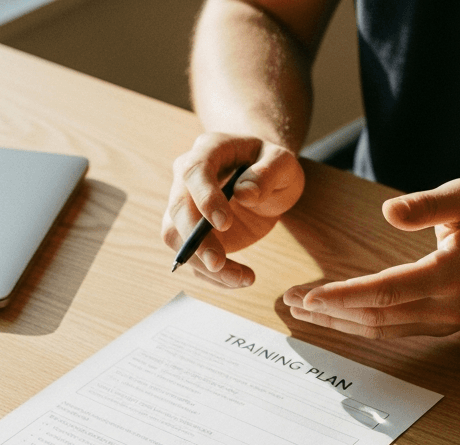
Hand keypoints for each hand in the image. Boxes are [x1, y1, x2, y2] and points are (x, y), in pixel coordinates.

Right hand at [163, 132, 304, 287]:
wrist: (264, 177)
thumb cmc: (271, 165)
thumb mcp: (282, 163)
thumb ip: (268, 173)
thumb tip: (244, 193)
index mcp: (209, 150)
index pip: (195, 172)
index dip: (204, 198)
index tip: (224, 224)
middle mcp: (187, 177)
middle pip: (177, 209)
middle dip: (195, 241)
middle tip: (219, 264)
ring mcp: (186, 205)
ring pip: (176, 237)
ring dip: (202, 264)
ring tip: (241, 278)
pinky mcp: (192, 232)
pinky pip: (191, 256)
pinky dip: (212, 275)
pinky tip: (241, 279)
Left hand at [282, 178, 459, 337]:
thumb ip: (428, 204)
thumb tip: (388, 213)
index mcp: (450, 274)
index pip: (384, 292)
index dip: (342, 296)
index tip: (308, 295)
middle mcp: (447, 307)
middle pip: (376, 318)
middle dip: (329, 313)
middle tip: (291, 302)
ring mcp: (446, 323)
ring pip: (383, 331)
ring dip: (340, 324)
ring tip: (304, 312)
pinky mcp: (444, 326)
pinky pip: (395, 331)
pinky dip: (361, 326)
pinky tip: (338, 317)